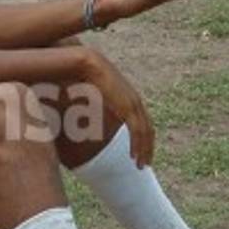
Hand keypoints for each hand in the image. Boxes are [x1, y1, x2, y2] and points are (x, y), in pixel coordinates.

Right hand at [81, 49, 153, 166]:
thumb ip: (92, 106)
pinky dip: (137, 145)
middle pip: (148, 129)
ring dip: (144, 150)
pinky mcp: (127, 107)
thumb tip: (80, 116)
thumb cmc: (84, 76)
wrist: (86, 64)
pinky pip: (136, 131)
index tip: (140, 150)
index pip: (142, 121)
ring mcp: (132, 103)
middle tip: (145, 162)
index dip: (143, 137)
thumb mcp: (91, 94)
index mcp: (128, 97)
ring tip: (141, 164)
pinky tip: (134, 156)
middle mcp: (134, 100)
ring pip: (145, 133)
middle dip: (148, 147)